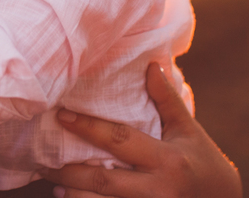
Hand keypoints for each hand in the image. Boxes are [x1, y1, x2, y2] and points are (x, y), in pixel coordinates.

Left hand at [40, 62, 241, 197]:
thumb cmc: (205, 164)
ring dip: (75, 197)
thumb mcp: (189, 132)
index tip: (61, 116)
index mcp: (168, 161)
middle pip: (103, 182)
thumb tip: (151, 64)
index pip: (120, 140)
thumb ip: (167, 101)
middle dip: (69, 174)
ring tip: (51, 184)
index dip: (88, 127)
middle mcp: (158, 190)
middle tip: (42, 162)